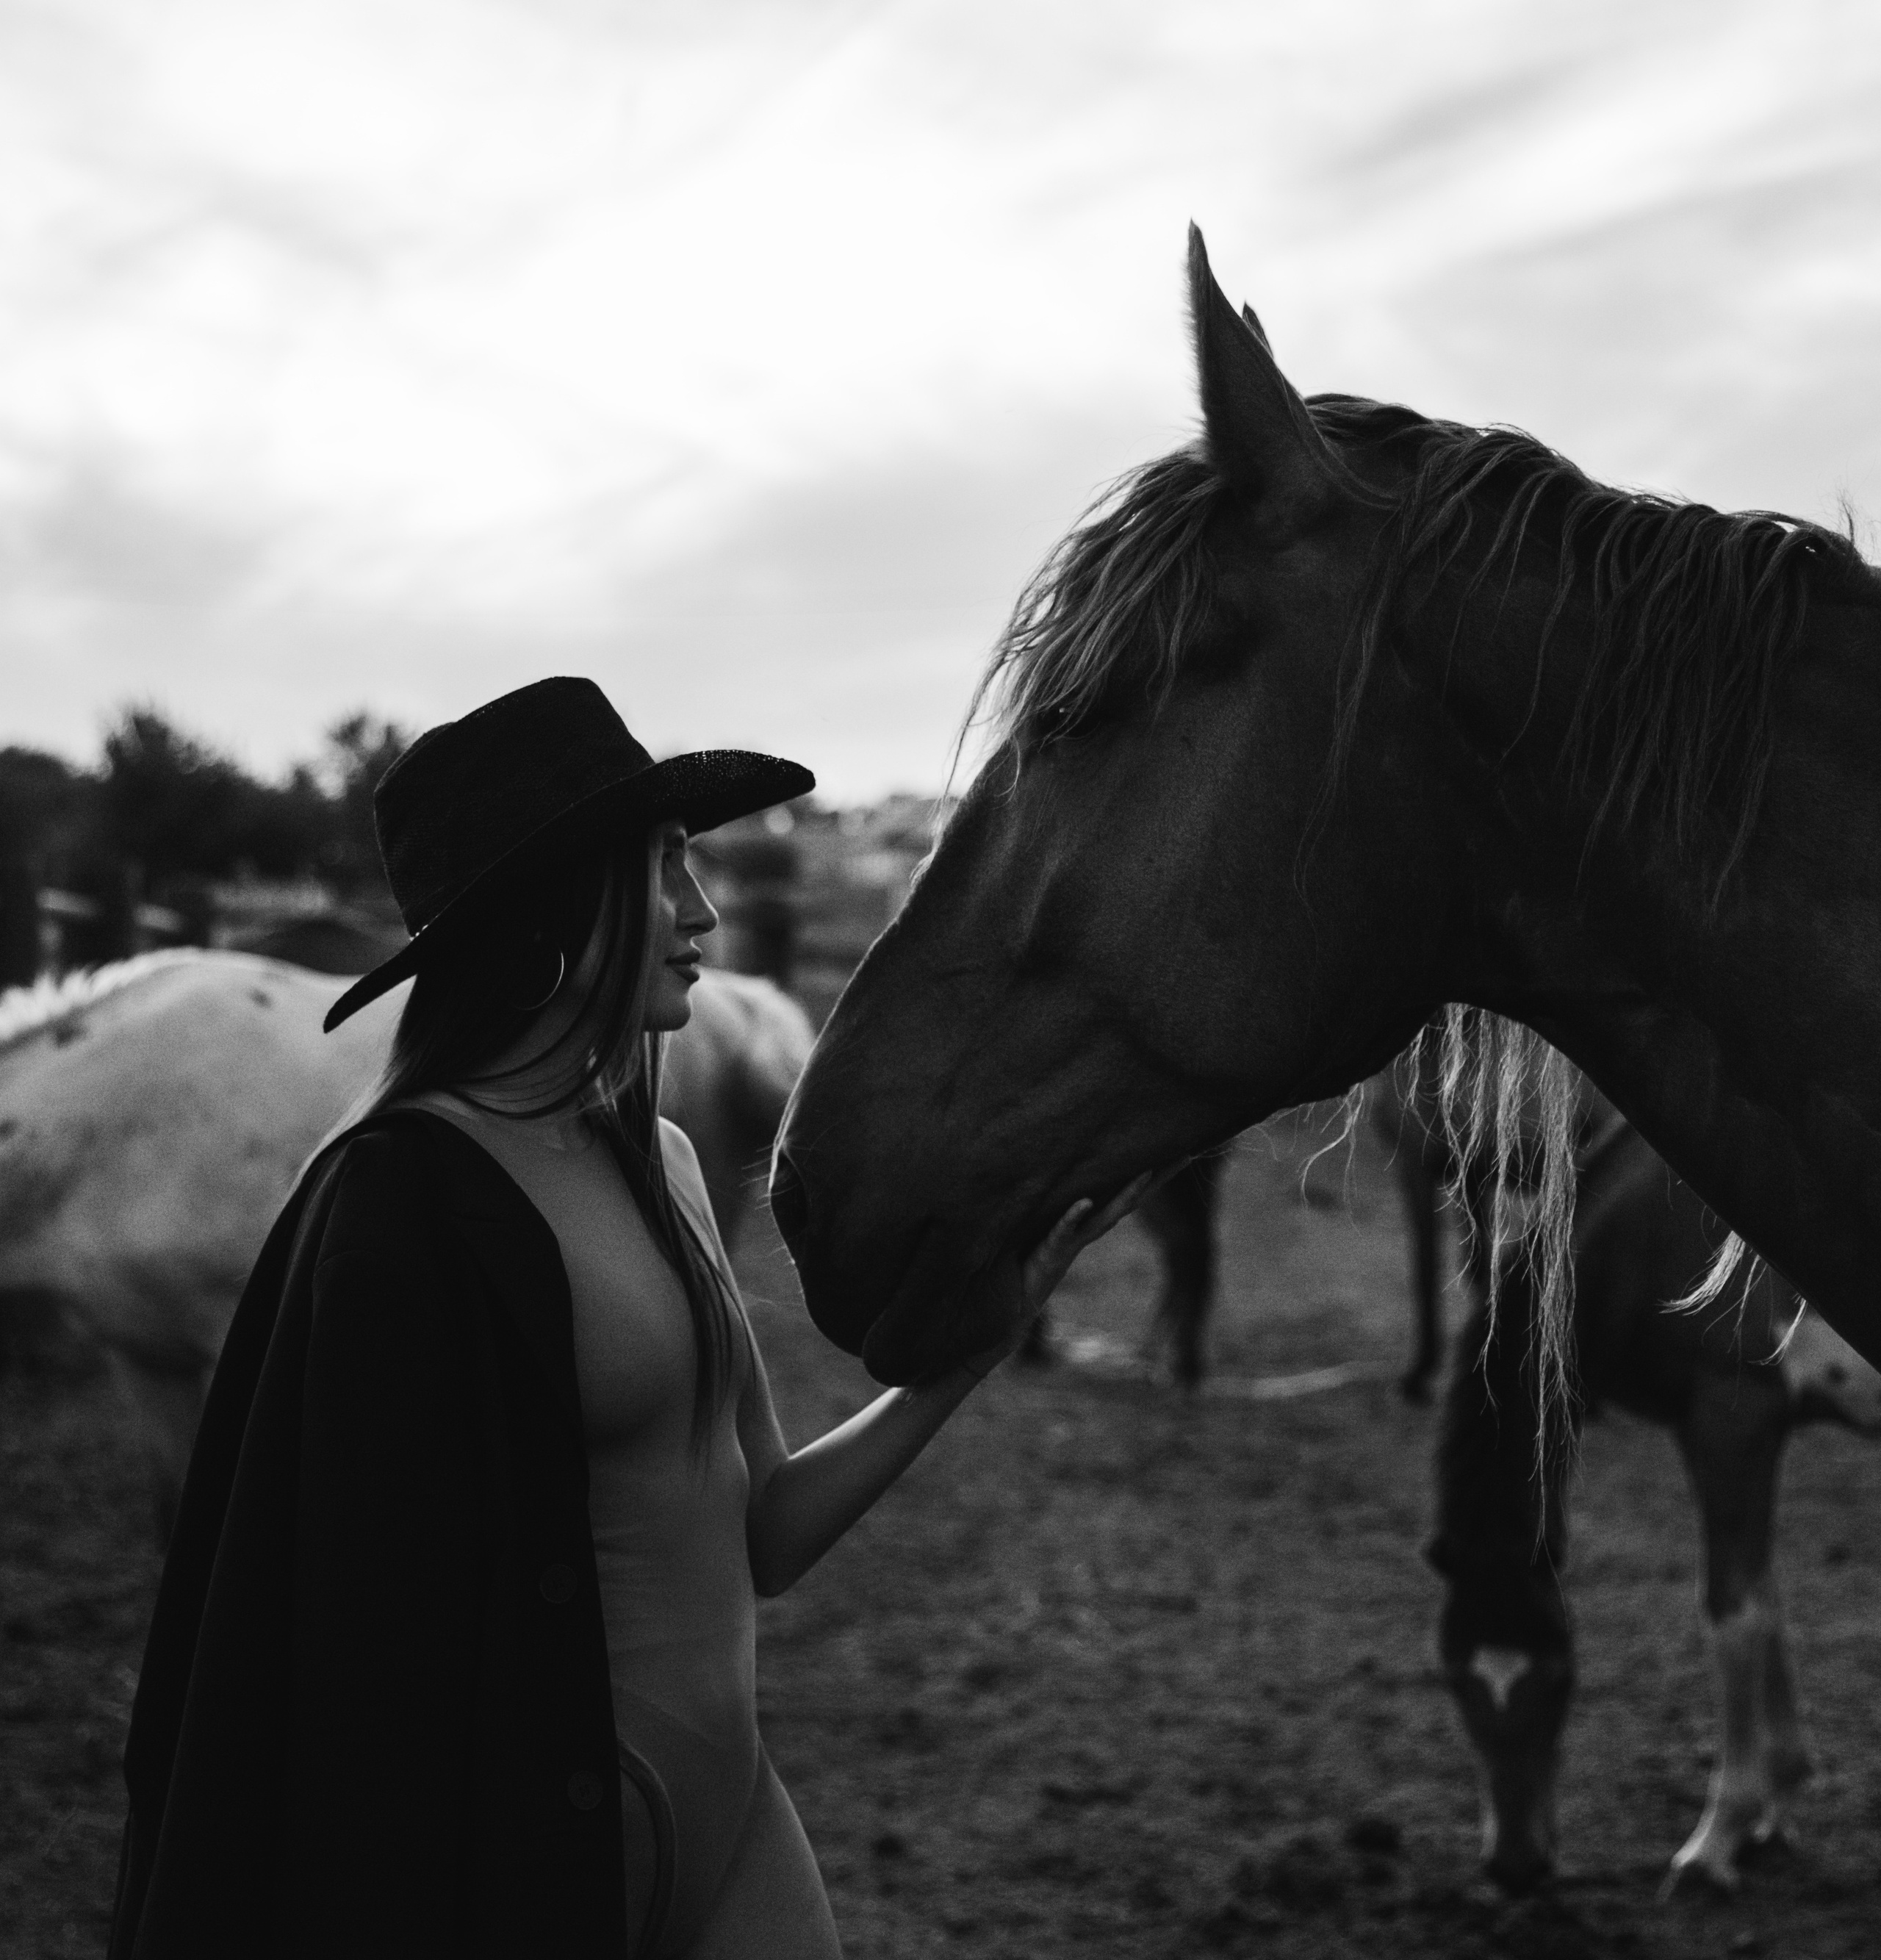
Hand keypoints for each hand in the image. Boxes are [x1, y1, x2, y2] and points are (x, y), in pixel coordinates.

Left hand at [959, 1168, 1164, 1380]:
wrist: (998, 1316)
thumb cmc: (1014, 1267)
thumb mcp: (1036, 1229)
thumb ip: (1053, 1209)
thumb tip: (1063, 1176)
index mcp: (1082, 1223)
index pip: (1123, 1193)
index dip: (1153, 1173)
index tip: (1182, 1149)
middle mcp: (1082, 1233)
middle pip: (1127, 1200)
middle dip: (1156, 1177)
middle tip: (1186, 1152)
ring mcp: (1067, 1245)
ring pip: (1103, 1216)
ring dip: (1125, 1195)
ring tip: (1146, 1171)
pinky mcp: (1046, 1257)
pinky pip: (1061, 1234)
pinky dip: (1071, 1218)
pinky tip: (1083, 1203)